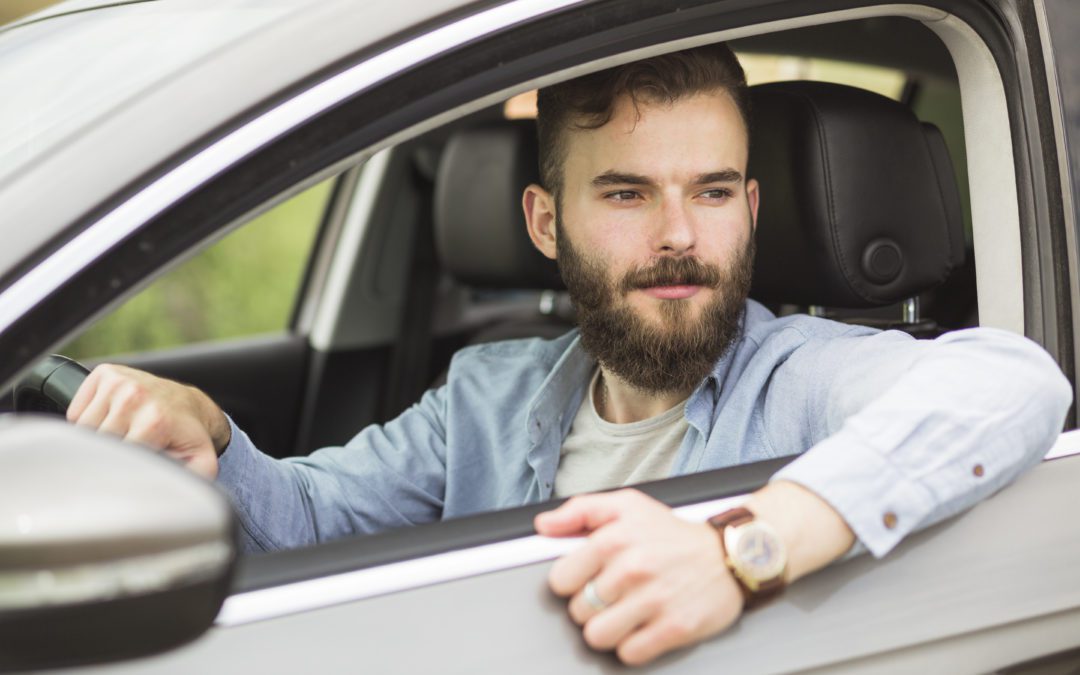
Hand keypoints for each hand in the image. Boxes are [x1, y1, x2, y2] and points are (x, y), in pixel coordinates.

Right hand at [66, 364, 228, 479]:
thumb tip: (164, 499)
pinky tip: (113, 418)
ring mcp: (118, 382)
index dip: (120, 468)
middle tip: (133, 447)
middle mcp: (135, 396)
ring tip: (125, 433)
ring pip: (82, 429)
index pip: (113, 458)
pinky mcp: (105, 373)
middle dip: (109, 453)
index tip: (133, 466)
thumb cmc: (188, 438)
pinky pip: (76, 411)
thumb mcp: (198, 464)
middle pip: (94, 443)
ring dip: (97, 436)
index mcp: (154, 421)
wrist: (190, 406)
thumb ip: (185, 481)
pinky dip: (87, 420)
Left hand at [535, 489, 742, 665]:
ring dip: (607, 629)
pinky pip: (629, 654)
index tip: (587, 578)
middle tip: (612, 595)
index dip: (572, 582)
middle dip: (590, 605)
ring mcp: (654, 600)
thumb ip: (580, 511)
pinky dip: (632, 646)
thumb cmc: (673, 533)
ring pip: (597, 636)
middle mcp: (633, 569)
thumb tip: (544, 525)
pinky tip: (643, 626)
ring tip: (624, 614)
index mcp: (615, 539)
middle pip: (577, 611)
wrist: (730, 554)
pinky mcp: (675, 628)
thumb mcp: (627, 506)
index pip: (560, 580)